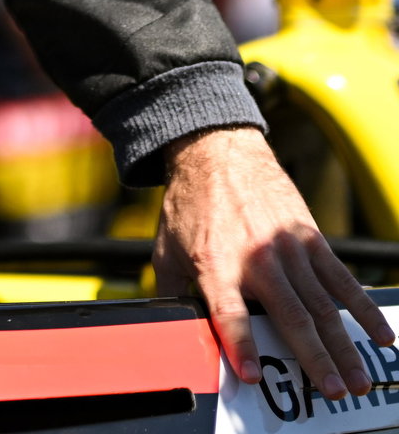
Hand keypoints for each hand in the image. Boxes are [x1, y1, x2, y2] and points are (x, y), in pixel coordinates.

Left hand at [154, 127, 394, 396]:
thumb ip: (170, 291)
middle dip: (314, 359)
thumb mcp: (166, 247)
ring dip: (342, 346)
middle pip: (290, 316)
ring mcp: (287, 247)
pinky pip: (341, 278)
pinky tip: (379, 334)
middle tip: (332, 392)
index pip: (229, 312)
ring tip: (356, 379)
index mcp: (216, 263)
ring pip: (322, 305)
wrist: (215, 151)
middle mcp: (256, 258)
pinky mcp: (309, 236)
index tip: (253, 377)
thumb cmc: (190, 204)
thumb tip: (169, 327)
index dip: (241, 345)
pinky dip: (362, 308)